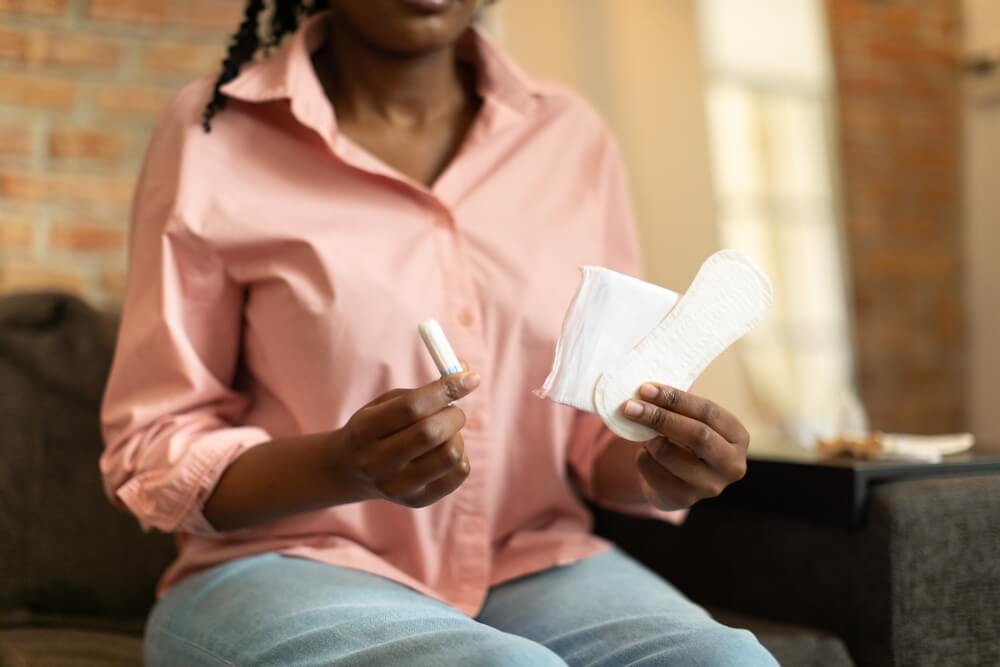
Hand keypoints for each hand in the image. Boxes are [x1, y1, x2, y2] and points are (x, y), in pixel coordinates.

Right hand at [333, 371, 479, 507]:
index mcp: (365, 430)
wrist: (351, 471)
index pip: (412, 407)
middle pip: (431, 433)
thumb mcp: (386, 403)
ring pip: (450, 454)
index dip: (446, 389)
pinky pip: (459, 473)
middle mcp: (377, 462)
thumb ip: (423, 390)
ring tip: (445, 434)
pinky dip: (460, 457)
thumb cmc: (376, 427)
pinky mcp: (416, 501)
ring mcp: (396, 487)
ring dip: (456, 436)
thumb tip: (467, 371)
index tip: (470, 377)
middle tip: (453, 409)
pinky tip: (443, 453)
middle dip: (453, 414)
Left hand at [622, 383, 748, 509]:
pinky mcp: (685, 499)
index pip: (707, 412)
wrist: (676, 481)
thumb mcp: (690, 421)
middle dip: (660, 417)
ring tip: (644, 434)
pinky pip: (653, 472)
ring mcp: (710, 486)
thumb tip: (646, 392)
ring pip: (671, 454)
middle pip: (697, 435)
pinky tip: (646, 454)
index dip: (676, 399)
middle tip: (631, 407)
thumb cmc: (684, 440)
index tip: (646, 389)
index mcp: (737, 436)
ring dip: (649, 439)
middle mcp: (731, 464)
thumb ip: (676, 407)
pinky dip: (642, 457)